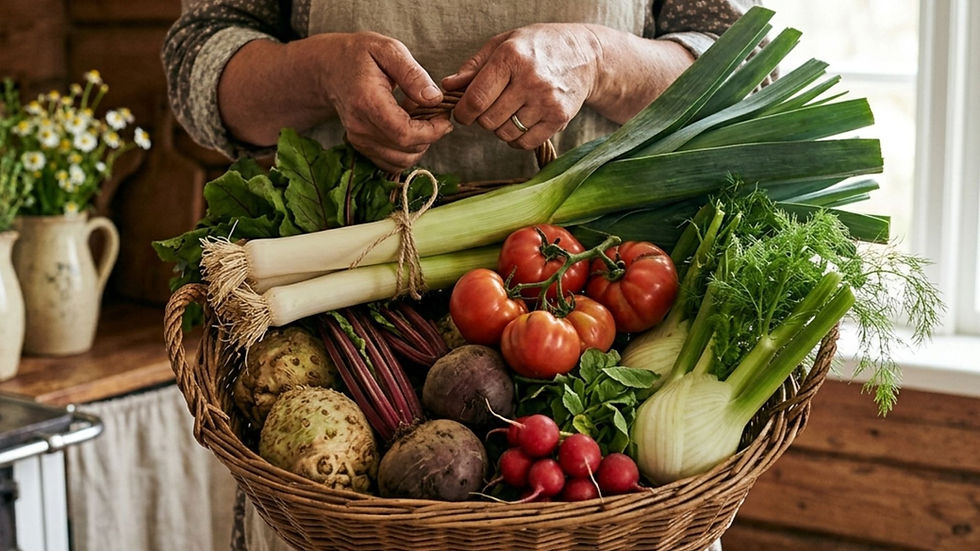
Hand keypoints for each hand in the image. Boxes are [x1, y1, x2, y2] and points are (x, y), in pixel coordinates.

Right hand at [303, 32, 452, 171]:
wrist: (330, 68)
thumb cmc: (360, 55)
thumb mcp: (388, 50)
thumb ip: (412, 74)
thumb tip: (434, 99)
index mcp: (367, 102)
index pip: (404, 133)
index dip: (432, 131)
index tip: (445, 117)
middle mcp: (359, 127)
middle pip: (405, 150)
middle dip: (430, 135)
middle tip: (434, 111)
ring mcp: (358, 140)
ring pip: (401, 161)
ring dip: (419, 143)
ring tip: (418, 117)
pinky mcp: (361, 147)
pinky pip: (392, 162)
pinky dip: (407, 150)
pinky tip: (407, 127)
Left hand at [443, 24, 600, 149]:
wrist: (585, 55)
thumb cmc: (537, 47)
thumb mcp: (503, 44)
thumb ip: (473, 67)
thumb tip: (448, 87)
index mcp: (511, 57)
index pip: (476, 99)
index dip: (462, 113)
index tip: (462, 113)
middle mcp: (530, 80)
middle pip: (488, 120)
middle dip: (482, 118)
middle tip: (491, 107)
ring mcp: (547, 101)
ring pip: (505, 134)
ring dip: (500, 128)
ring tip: (509, 111)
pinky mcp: (559, 118)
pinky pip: (525, 143)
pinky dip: (517, 138)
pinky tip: (521, 122)